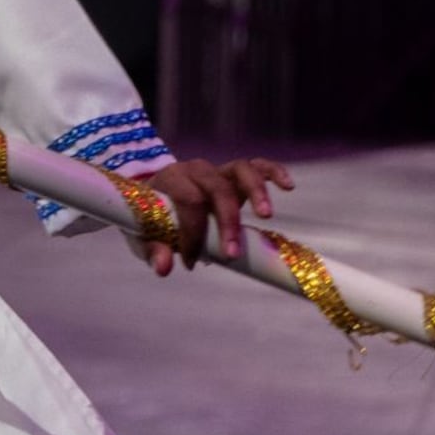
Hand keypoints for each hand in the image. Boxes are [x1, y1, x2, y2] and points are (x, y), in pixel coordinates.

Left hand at [124, 153, 292, 275]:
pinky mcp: (234, 174)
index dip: (193, 232)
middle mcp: (195, 170)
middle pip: (216, 188)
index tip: (190, 261)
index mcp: (171, 180)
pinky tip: (288, 186)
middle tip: (231, 255)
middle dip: (226, 223)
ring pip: (241, 170)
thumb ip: (154, 250)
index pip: (188, 201)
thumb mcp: (146, 235)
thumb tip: (164, 268)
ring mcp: (217, 169)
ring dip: (255, 192)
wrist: (156, 197)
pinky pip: (258, 165)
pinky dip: (273, 172)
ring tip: (266, 216)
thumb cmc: (153, 218)